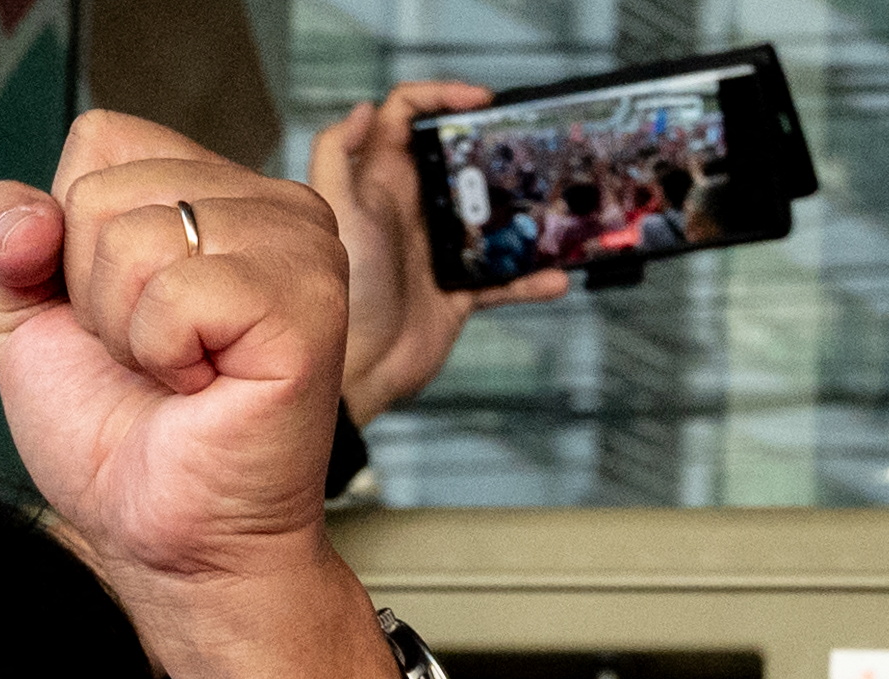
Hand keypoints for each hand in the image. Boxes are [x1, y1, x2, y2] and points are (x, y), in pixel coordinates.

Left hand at [0, 113, 346, 594]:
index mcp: (213, 193)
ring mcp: (299, 248)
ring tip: (177, 375)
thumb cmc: (121, 443)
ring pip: (136, 235)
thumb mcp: (27, 325)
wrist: (167, 541)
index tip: (112, 317)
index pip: (98, 139)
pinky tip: (203, 387)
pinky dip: (161, 354)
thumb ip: (0, 243)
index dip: (68, 240)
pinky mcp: (307, 303)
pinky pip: (176, 290)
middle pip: (106, 188)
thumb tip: (27, 216)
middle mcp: (268, 206)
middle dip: (94, 294)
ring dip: (127, 331)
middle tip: (150, 359)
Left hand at [312, 85, 567, 424]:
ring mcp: (435, 250)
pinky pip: (503, 279)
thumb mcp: (333, 214)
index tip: (479, 99)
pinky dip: (531, 278)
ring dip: (525, 211)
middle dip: (495, 148)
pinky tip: (555, 277)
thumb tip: (361, 108)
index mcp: (380, 184)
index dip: (439, 95)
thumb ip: (335, 156)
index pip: (404, 117)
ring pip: (491, 216)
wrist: (354, 373)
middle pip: (459, 160)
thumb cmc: (340, 293)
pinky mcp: (454, 292)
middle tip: (527, 148)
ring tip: (556, 203)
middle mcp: (409, 210)